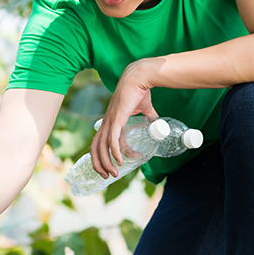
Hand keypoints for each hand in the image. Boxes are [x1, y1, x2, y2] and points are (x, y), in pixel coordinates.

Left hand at [91, 59, 157, 177]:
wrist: (139, 78)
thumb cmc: (139, 91)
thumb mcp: (144, 109)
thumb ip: (149, 117)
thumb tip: (158, 125)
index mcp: (109, 121)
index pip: (100, 142)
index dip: (105, 155)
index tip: (118, 164)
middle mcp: (106, 122)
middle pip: (95, 148)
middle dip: (99, 164)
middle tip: (107, 176)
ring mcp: (110, 121)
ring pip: (102, 147)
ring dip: (106, 162)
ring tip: (114, 173)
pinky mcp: (116, 119)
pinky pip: (112, 139)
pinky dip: (114, 152)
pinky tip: (119, 160)